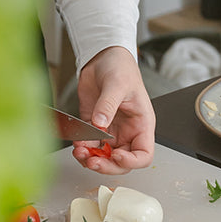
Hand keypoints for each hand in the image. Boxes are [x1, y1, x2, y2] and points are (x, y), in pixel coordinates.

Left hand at [71, 45, 155, 173]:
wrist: (102, 56)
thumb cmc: (120, 67)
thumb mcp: (117, 84)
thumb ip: (108, 104)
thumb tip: (100, 123)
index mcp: (141, 124)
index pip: (143, 154)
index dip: (132, 161)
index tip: (117, 157)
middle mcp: (127, 131)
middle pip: (121, 162)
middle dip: (107, 165)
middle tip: (93, 162)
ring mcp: (111, 131)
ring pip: (104, 157)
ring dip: (91, 159)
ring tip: (80, 153)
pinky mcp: (94, 126)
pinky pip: (89, 145)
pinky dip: (83, 148)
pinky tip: (77, 144)